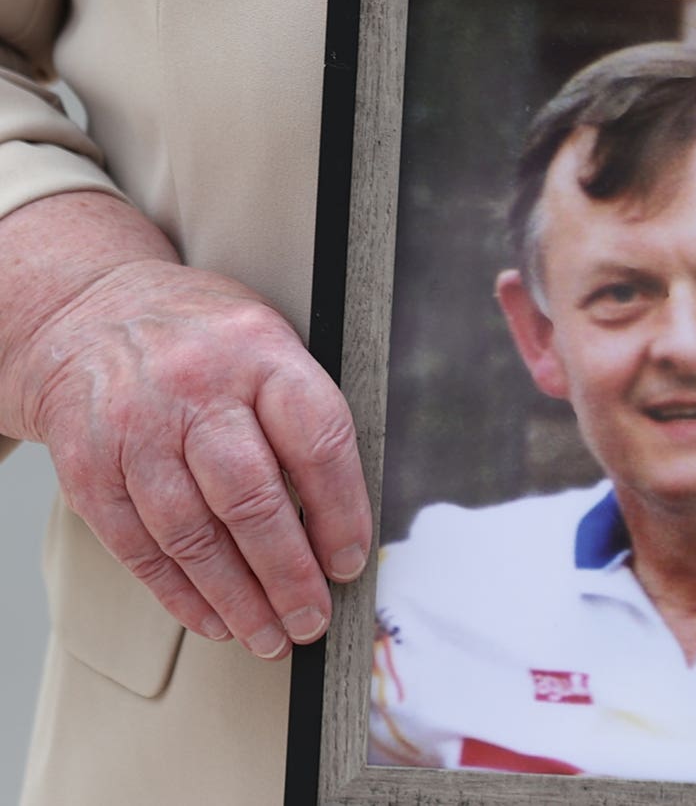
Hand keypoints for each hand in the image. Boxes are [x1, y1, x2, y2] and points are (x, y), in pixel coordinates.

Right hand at [0, 193, 371, 659]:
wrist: (90, 314)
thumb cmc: (203, 341)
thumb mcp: (269, 346)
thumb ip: (305, 421)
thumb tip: (345, 523)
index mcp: (260, 351)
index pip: (316, 441)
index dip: (341, 512)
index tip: (351, 562)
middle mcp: (196, 386)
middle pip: (250, 499)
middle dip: (288, 575)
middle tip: (312, 619)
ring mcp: (136, 426)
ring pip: (191, 534)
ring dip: (236, 599)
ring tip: (269, 635)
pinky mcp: (89, 465)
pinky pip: (138, 546)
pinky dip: (180, 594)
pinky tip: (213, 619)